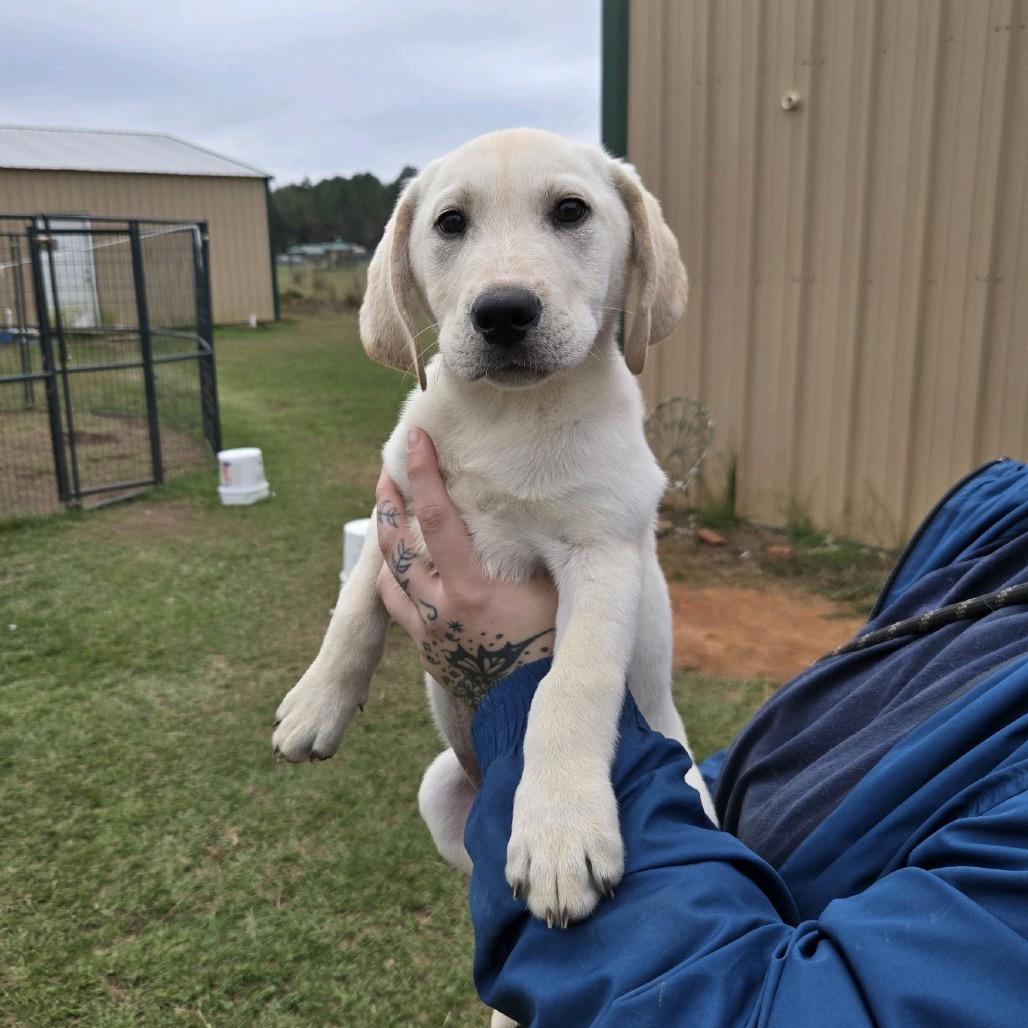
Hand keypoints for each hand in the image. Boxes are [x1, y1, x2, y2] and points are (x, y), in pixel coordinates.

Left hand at [375, 428, 556, 707]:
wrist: (527, 715)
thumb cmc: (551, 649)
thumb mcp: (552, 592)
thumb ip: (534, 552)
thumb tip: (535, 504)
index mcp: (471, 587)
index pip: (437, 516)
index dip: (424, 473)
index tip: (413, 438)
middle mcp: (439, 607)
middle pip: (398, 544)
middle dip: (389, 502)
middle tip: (387, 472)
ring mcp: (427, 631)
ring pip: (388, 577)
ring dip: (386, 540)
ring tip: (386, 513)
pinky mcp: (425, 650)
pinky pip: (395, 607)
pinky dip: (391, 579)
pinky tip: (395, 567)